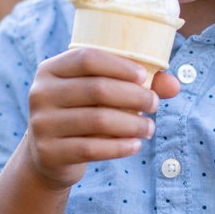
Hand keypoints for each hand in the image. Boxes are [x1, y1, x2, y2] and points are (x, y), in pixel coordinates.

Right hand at [24, 48, 178, 188]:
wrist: (47, 155)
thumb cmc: (81, 113)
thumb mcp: (97, 94)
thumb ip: (134, 84)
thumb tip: (174, 85)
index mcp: (50, 70)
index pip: (87, 58)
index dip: (119, 65)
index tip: (143, 77)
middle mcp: (40, 93)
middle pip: (97, 89)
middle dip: (134, 96)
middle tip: (154, 104)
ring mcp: (42, 124)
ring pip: (98, 120)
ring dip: (132, 123)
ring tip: (149, 128)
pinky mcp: (49, 152)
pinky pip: (92, 148)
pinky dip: (119, 147)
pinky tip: (135, 145)